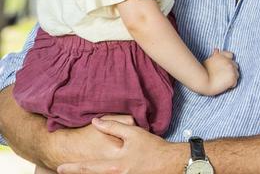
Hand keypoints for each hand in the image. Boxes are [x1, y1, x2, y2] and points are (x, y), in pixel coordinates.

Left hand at [57, 118, 183, 173]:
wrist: (170, 163)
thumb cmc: (152, 147)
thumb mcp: (133, 133)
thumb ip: (113, 127)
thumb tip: (95, 122)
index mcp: (114, 166)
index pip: (88, 168)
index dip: (72, 168)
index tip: (59, 168)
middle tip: (65, 171)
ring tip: (83, 169)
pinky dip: (104, 173)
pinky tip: (103, 170)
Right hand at [203, 49, 239, 94]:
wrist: (202, 81)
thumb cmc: (202, 72)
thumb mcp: (208, 60)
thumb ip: (214, 56)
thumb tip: (217, 49)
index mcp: (222, 55)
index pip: (231, 55)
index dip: (228, 61)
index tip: (224, 67)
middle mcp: (228, 61)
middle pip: (236, 66)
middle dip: (230, 70)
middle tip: (223, 76)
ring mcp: (231, 69)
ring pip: (237, 74)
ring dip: (231, 78)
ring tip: (222, 81)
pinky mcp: (232, 77)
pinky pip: (234, 83)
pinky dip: (230, 85)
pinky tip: (223, 86)